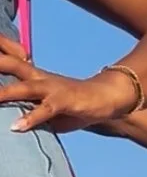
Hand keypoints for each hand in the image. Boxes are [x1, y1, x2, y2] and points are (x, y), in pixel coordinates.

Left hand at [0, 34, 139, 132]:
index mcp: (34, 75)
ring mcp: (51, 89)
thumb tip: (15, 121)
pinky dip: (30, 118)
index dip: (0, 49)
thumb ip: (30, 111)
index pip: (9, 57)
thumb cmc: (76, 105)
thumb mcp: (47, 108)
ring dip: (4, 93)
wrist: (106, 98)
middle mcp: (39, 77)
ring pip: (23, 87)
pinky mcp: (64, 102)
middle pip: (10, 64)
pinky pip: (44, 111)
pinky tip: (16, 127)